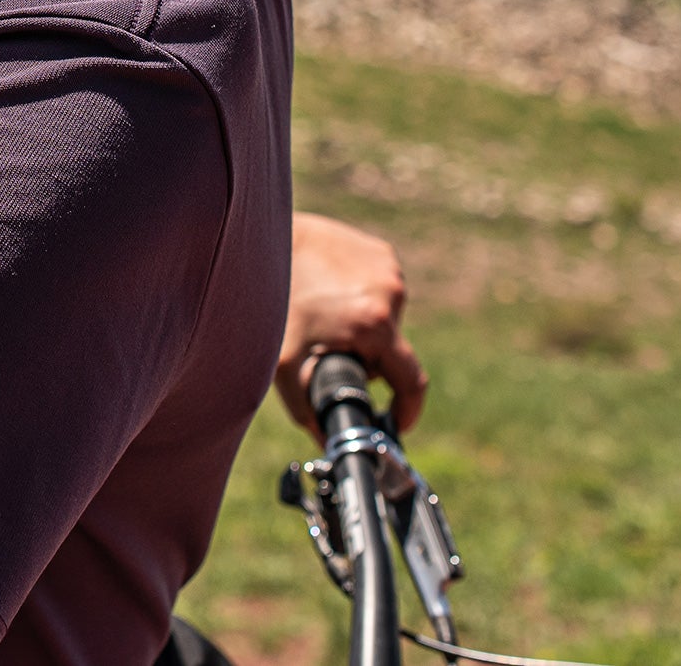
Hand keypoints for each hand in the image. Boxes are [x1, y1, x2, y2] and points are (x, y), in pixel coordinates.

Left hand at [274, 213, 426, 441]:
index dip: (407, 409)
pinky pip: (379, 291)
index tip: (394, 422)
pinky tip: (329, 290)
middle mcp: (390, 293)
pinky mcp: (381, 252)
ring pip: (384, 320)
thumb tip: (326, 442)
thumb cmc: (275, 300)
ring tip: (324, 315)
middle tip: (330, 351)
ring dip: (362, 329)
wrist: (268, 238)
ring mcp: (388, 268)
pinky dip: (360, 300)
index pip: (412, 381)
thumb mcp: (283, 362)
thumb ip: (305, 408)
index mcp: (374, 323)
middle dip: (367, 360)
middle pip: (391, 350)